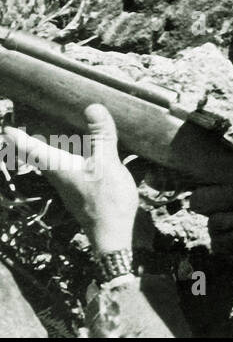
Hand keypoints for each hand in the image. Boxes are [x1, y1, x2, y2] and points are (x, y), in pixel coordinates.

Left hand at [1, 105, 138, 252]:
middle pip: (38, 159)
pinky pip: (66, 173)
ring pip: (51, 167)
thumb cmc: (107, 200)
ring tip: (50, 141)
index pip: (32, 150)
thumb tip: (92, 107)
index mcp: (60, 168)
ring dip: (47, 154)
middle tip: (23, 132)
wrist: (112, 234)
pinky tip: (80, 160)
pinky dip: (65, 162)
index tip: (5, 128)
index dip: (18, 138)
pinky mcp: (80, 194)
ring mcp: (69, 188)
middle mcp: (60, 178)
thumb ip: (101, 136)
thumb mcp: (108, 164)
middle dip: (30, 145)